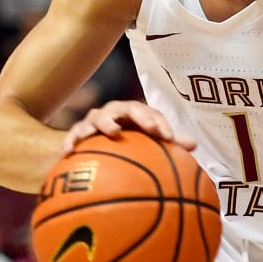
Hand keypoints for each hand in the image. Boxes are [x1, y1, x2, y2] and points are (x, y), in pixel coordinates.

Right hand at [62, 101, 196, 152]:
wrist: (94, 143)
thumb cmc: (128, 141)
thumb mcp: (148, 142)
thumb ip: (169, 143)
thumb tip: (194, 146)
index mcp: (134, 114)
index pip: (149, 113)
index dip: (160, 123)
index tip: (169, 138)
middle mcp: (114, 113)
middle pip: (126, 108)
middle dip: (139, 116)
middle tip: (150, 128)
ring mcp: (95, 121)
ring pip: (98, 118)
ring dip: (105, 124)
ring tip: (111, 133)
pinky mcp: (77, 132)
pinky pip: (73, 136)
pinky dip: (71, 142)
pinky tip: (68, 153)